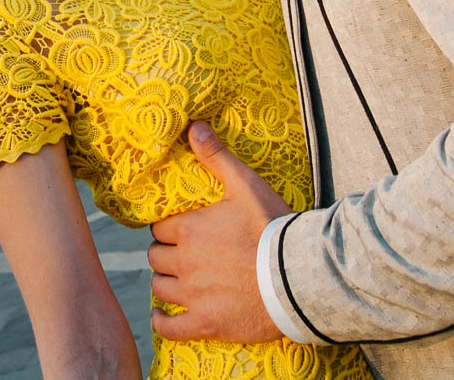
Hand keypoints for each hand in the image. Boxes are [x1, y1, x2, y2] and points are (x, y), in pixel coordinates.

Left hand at [147, 122, 292, 343]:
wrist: (298, 277)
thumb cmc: (273, 228)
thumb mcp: (245, 186)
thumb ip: (217, 157)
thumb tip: (194, 127)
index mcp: (189, 230)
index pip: (159, 228)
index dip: (168, 228)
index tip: (179, 230)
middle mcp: (184, 263)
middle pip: (155, 257)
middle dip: (165, 253)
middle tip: (180, 253)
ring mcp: (193, 295)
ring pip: (160, 288)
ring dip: (165, 282)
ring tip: (177, 280)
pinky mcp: (206, 323)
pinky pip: (170, 327)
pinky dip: (163, 322)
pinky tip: (163, 316)